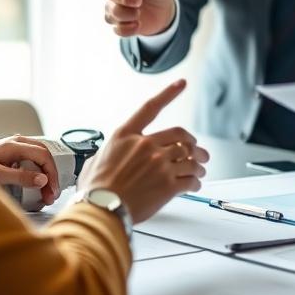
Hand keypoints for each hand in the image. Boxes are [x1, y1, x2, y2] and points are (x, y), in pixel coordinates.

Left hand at [0, 135, 60, 204]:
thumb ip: (20, 177)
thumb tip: (42, 179)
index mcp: (15, 145)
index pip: (43, 156)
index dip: (51, 174)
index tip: (51, 190)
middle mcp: (18, 142)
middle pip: (45, 156)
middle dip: (51, 175)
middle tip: (51, 194)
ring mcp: (17, 145)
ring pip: (41, 156)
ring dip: (46, 173)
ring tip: (45, 191)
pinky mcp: (15, 151)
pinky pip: (34, 158)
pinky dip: (39, 170)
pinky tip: (37, 181)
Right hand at [77, 80, 209, 222]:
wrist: (101, 210)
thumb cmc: (95, 190)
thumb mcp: (94, 161)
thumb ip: (109, 152)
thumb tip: (107, 155)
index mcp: (127, 136)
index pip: (151, 108)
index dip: (169, 93)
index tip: (181, 84)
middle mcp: (145, 145)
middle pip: (181, 135)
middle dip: (193, 143)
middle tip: (198, 151)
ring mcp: (159, 164)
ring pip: (190, 158)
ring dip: (198, 164)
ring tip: (200, 170)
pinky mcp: (168, 184)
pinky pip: (190, 179)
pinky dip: (195, 182)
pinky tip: (194, 185)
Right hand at [97, 0, 175, 37]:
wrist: (169, 8)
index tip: (138, 0)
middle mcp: (116, 0)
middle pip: (109, 7)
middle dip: (124, 9)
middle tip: (140, 5)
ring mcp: (120, 14)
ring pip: (110, 19)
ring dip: (127, 18)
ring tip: (140, 14)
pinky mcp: (125, 27)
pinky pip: (116, 31)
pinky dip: (127, 30)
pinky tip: (138, 25)